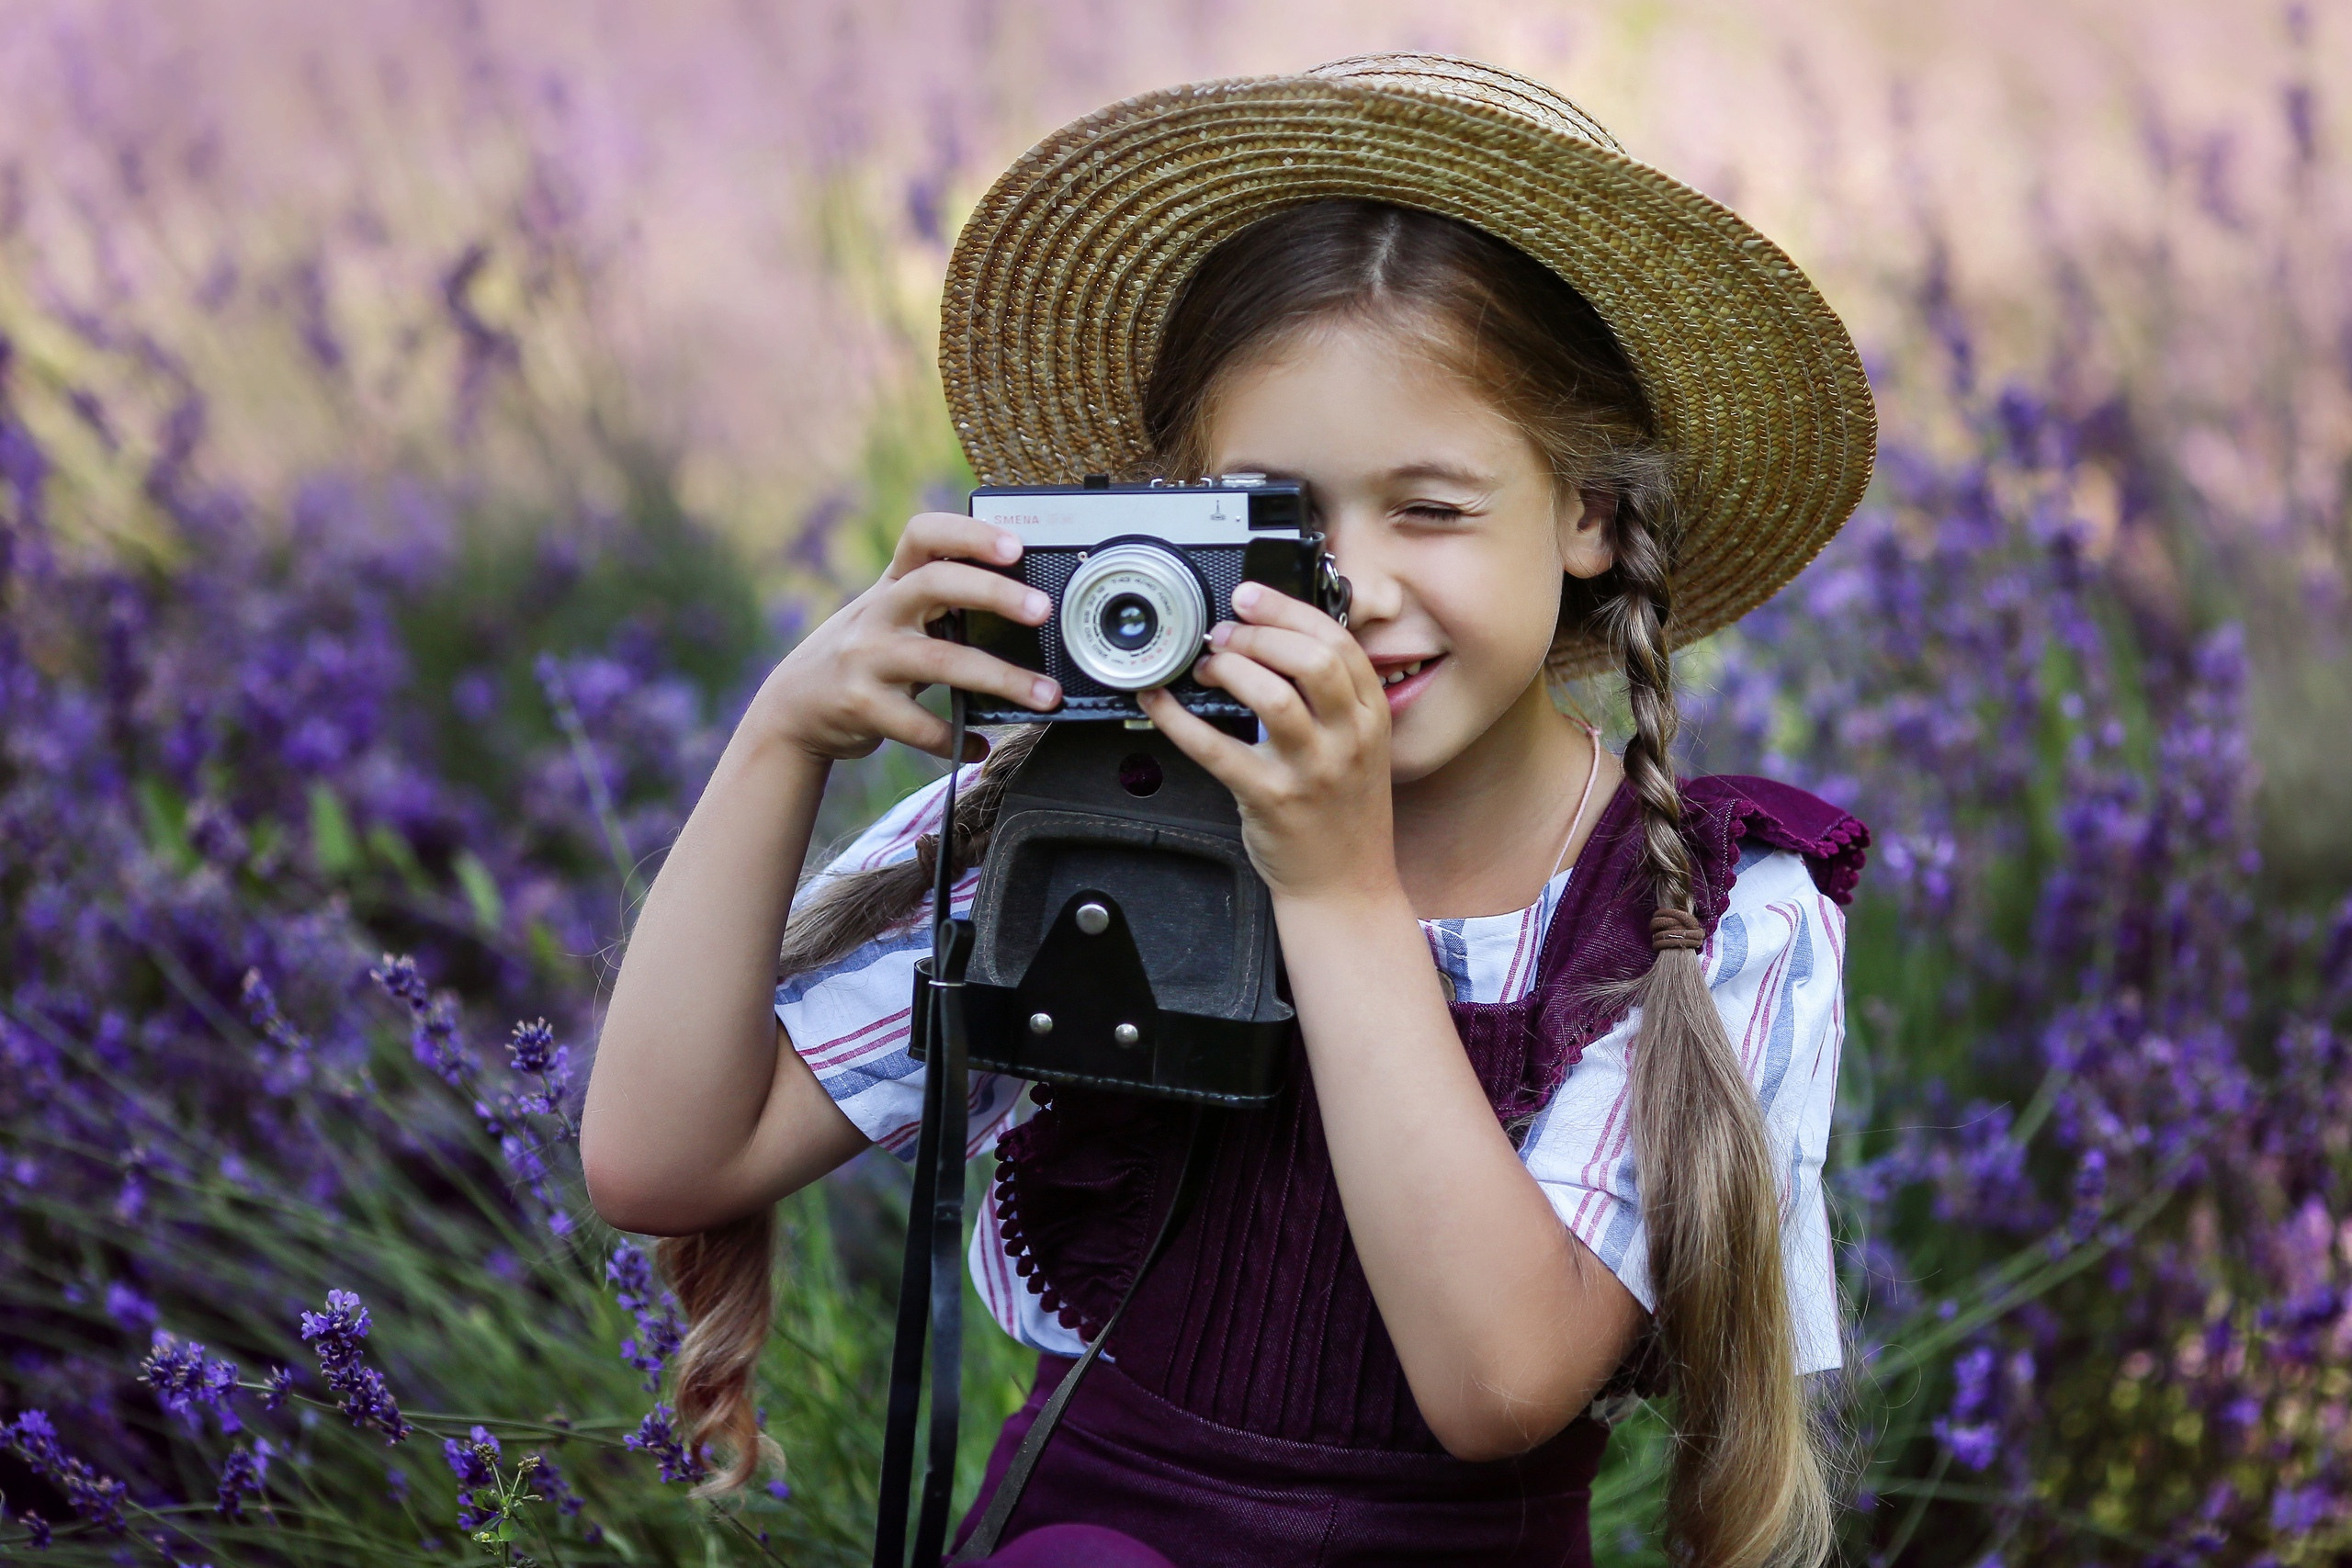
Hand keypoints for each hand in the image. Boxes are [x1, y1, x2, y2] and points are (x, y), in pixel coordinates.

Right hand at [748, 513, 1060, 760]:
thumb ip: (939, 603)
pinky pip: (920, 726)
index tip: (1014, 546)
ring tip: (1048, 695)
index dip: (968, 533)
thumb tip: (1025, 603)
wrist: (795, 707)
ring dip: (1002, 678)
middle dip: (994, 592)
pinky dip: (956, 740)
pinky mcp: (862, 706)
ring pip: (941, 662)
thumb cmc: (864, 655)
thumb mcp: (890, 616)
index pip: (923, 535)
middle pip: (936, 585)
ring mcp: (867, 659)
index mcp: (892, 584)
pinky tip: (981, 746)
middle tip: (1042, 610)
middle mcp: (878, 614)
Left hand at [1138, 581, 1395, 902]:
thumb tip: (1278, 641)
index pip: (1337, 642)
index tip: (1252, 598)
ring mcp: (1312, 769)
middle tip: (1224, 634)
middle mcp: (1347, 738)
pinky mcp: (1271, 798)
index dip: (1289, 610)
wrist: (1346, 884)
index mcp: (1370, 716)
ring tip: (1206, 665)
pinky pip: (1216, 749)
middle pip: (1310, 659)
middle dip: (1258, 634)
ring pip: (1272, 697)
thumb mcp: (1361, 746)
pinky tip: (1160, 703)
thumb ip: (1334, 697)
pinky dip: (1179, 720)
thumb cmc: (1344, 812)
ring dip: (1230, 668)